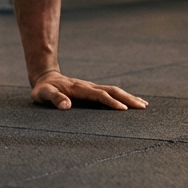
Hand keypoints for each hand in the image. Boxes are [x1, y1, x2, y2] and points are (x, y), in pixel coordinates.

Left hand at [31, 70, 147, 109]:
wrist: (45, 78)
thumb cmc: (43, 89)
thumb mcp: (43, 94)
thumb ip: (53, 98)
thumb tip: (66, 105)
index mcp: (79, 88)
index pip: (99, 95)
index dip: (111, 102)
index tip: (124, 110)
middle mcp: (89, 86)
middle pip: (112, 90)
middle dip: (127, 98)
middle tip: (142, 107)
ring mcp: (92, 88)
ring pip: (114, 90)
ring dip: (128, 97)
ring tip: (143, 105)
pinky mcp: (92, 91)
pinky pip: (110, 93)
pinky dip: (123, 97)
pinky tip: (131, 103)